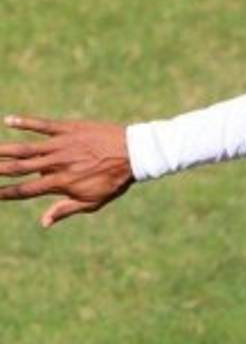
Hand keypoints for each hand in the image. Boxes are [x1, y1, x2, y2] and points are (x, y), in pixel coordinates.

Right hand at [0, 115, 133, 227]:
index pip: (26, 191)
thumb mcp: (93, 200)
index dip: (5, 193)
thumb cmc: (114, 181)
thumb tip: (44, 223)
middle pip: (18, 168)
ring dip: (3, 149)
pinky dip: (25, 122)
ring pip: (25, 148)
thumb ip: (66, 209)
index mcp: (61, 183)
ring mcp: (61, 145)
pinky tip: (8, 121)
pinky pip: (42, 125)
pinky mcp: (67, 129)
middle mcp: (56, 164)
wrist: (134, 154)